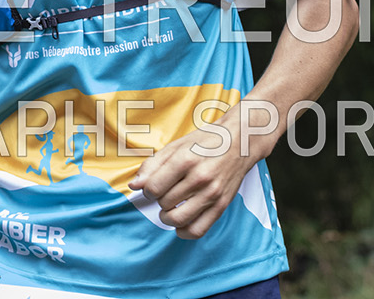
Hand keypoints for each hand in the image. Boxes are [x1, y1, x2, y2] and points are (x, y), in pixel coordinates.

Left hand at [128, 117, 258, 239]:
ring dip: (167, 217)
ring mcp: (212, 193)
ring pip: (177, 219)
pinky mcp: (222, 205)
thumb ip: (152, 165)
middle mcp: (199, 177)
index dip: (147, 189)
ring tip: (169, 209)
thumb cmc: (205, 142)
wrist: (239, 142)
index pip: (153, 188)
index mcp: (185, 159)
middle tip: (165, 192)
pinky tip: (180, 224)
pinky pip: (198, 230)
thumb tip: (134, 186)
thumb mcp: (176, 146)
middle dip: (159, 200)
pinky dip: (184, 232)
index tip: (153, 186)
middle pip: (164, 203)